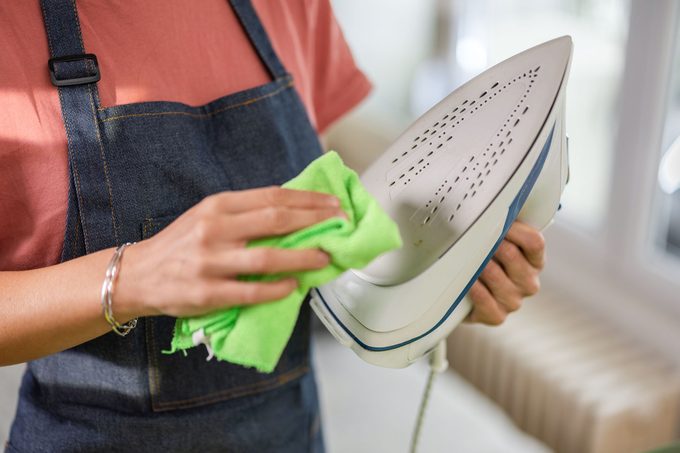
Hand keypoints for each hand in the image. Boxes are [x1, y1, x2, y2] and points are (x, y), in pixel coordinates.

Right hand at [115, 187, 343, 318]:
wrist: (137, 275)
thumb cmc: (180, 244)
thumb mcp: (207, 217)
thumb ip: (244, 213)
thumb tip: (292, 212)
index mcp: (217, 206)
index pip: (271, 197)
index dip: (307, 200)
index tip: (332, 204)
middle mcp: (214, 229)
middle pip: (275, 220)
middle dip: (314, 221)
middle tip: (340, 225)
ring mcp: (210, 262)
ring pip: (268, 256)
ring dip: (303, 257)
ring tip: (324, 257)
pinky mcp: (207, 293)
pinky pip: (252, 291)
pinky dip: (278, 288)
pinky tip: (294, 286)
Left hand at [466, 221, 544, 324]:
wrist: (465, 296)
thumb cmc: (483, 262)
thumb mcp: (496, 243)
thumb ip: (502, 227)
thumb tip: (492, 203)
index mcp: (534, 261)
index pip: (534, 242)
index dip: (514, 229)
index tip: (496, 220)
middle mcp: (528, 282)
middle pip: (513, 257)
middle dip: (492, 244)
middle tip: (476, 237)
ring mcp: (514, 301)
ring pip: (497, 277)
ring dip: (480, 266)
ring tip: (468, 258)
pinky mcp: (497, 316)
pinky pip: (486, 302)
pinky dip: (475, 290)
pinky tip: (468, 282)